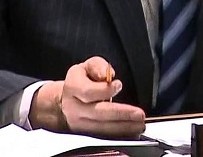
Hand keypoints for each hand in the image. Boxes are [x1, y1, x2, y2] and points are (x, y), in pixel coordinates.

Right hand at [29, 56, 145, 137]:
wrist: (63, 103)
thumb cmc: (79, 82)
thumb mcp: (86, 67)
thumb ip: (98, 66)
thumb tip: (107, 73)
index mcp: (73, 87)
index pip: (87, 91)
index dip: (104, 89)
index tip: (118, 85)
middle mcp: (75, 107)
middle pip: (98, 113)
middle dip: (121, 114)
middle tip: (139, 114)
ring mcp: (80, 123)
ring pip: (102, 128)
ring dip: (123, 127)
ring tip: (140, 125)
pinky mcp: (86, 133)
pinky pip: (104, 136)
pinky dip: (119, 135)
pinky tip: (132, 132)